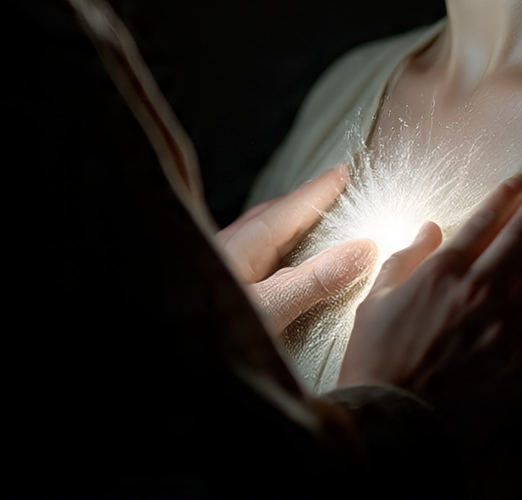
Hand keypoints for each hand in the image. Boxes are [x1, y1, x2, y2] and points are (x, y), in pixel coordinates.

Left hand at [217, 167, 376, 333]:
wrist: (158, 351)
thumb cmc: (211, 331)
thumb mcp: (271, 308)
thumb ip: (315, 280)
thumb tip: (363, 247)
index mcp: (240, 246)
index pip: (287, 210)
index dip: (317, 192)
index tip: (344, 171)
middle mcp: (226, 251)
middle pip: (270, 218)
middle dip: (301, 204)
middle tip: (333, 192)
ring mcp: (216, 270)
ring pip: (256, 239)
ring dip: (285, 229)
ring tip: (309, 226)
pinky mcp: (210, 292)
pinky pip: (249, 260)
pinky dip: (272, 254)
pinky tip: (274, 271)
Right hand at [338, 164, 521, 397]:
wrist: (391, 425)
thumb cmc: (375, 364)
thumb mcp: (375, 303)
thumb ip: (403, 260)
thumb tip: (428, 227)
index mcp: (440, 273)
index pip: (481, 222)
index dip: (505, 195)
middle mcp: (478, 287)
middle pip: (521, 232)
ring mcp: (506, 320)